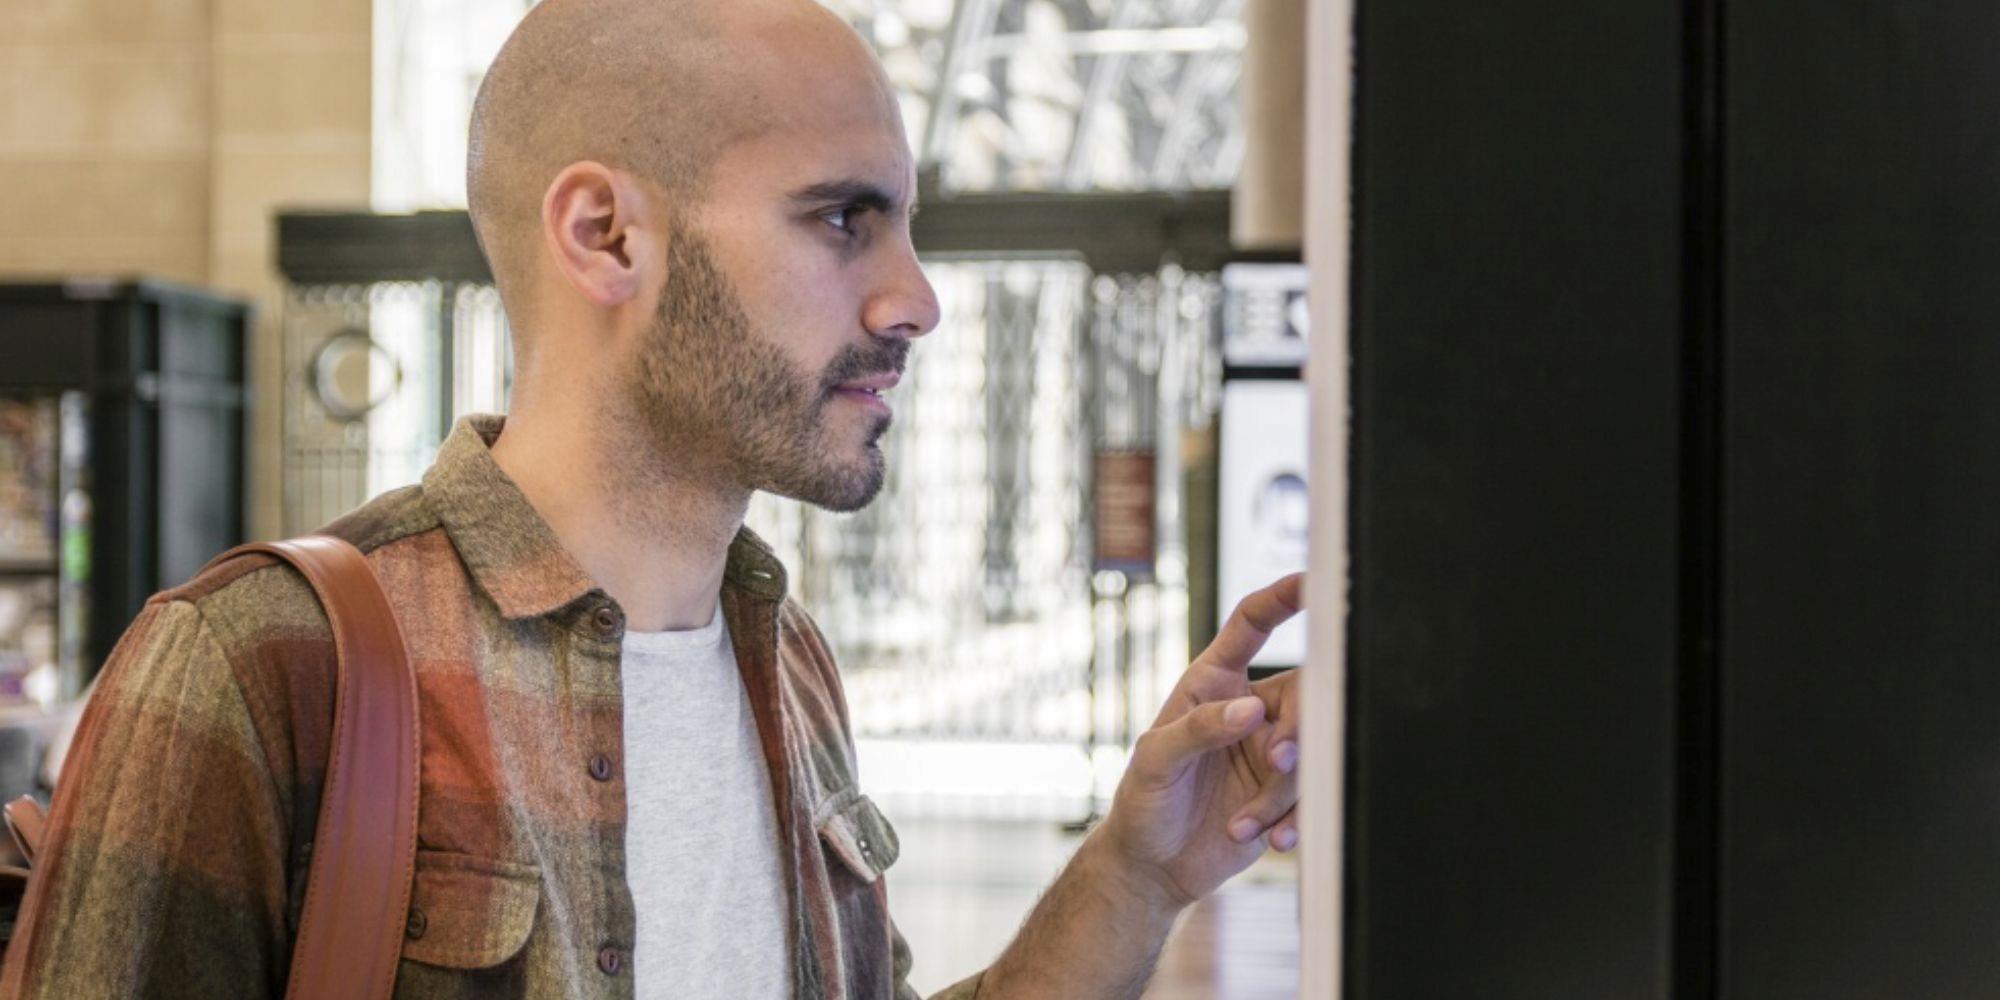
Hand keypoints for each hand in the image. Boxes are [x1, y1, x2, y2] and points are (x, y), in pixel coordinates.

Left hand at [1093, 573, 1304, 907]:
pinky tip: (1274, 842)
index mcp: (1213, 682)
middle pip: (1303, 693)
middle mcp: (1249, 709)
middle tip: (1276, 761)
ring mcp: (1270, 750)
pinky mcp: (1284, 792)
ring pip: (1309, 752)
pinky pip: (1312, 795)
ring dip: (1281, 792)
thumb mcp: (1155, 760)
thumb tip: (1251, 711)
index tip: (1313, 580)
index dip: (1283, 598)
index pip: (1252, 625)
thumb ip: (1199, 729)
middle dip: (1298, 728)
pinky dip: (1296, 819)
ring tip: (1241, 825)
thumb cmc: (1143, 801)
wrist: (1154, 866)